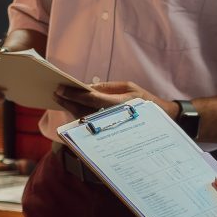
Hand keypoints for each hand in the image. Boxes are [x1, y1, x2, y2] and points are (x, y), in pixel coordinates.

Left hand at [55, 78, 171, 119]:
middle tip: (55, 93)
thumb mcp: (129, 87)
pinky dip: (77, 115)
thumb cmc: (145, 100)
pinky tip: (71, 107)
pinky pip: (89, 123)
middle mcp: (112, 116)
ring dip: (70, 109)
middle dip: (68, 102)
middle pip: (83, 110)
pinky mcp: (108, 130)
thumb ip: (108, 87)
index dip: (74, 94)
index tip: (60, 88)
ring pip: (83, 119)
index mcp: (118, 103)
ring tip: (60, 99)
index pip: (91, 99)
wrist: (161, 119)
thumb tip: (88, 86)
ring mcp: (109, 125)